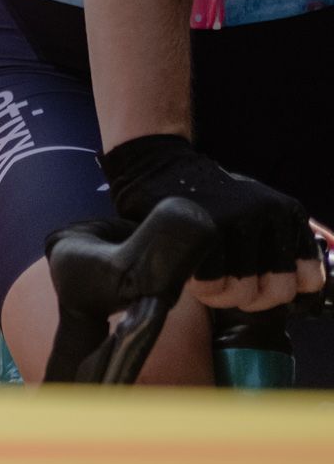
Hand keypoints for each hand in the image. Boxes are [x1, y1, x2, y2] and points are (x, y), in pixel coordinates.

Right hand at [102, 134, 321, 308]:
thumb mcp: (253, 214)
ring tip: (202, 275)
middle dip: (246, 298)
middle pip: (276, 293)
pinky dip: (195, 286)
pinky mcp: (206, 228)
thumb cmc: (204, 202)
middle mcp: (271, 214)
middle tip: (222, 282)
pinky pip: (210, 284)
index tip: (252, 283)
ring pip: (242, 293)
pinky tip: (188, 269)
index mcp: (289, 214)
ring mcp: (239, 219)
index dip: (276, 290)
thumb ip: (280, 247)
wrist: (155, 165)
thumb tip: (302, 290)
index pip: (308, 280)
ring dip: (217, 295)